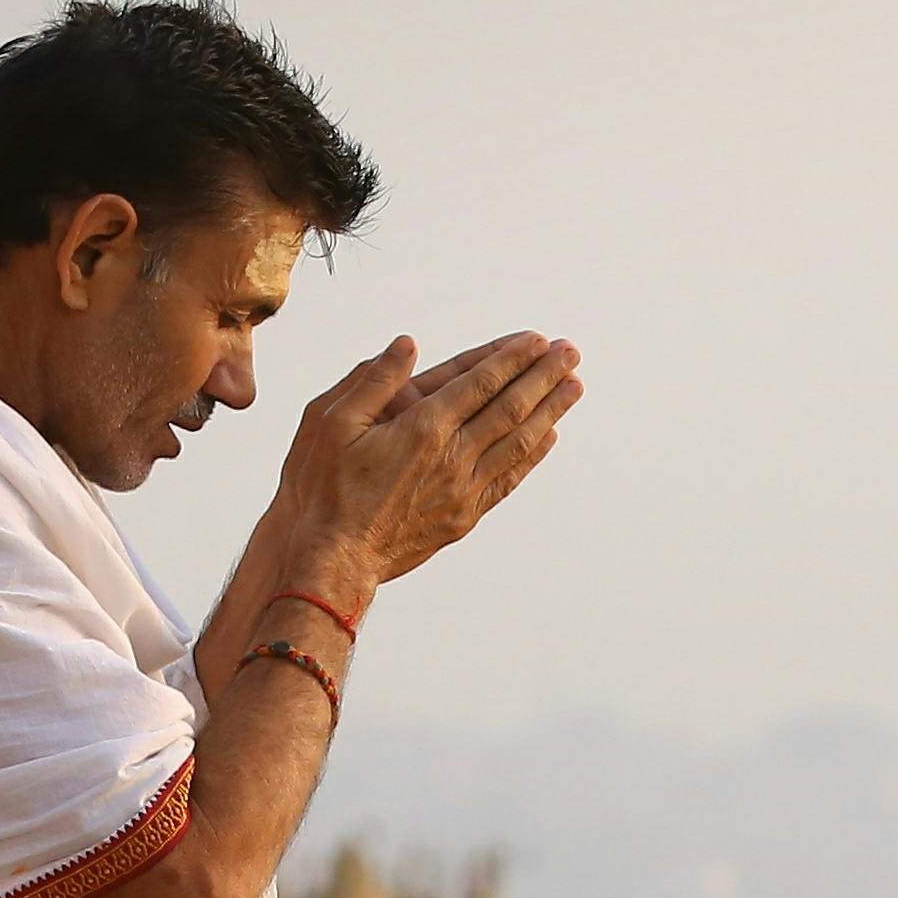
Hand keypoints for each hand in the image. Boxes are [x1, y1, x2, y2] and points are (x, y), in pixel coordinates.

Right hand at [286, 331, 583, 590]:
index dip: (513, 359)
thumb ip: (373, 380)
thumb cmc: (324, 486)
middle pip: (511, 408)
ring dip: (549, 412)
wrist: (334, 557)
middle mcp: (453, 458)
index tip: (538, 340)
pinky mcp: (465, 517)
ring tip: (574, 386)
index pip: (481, 383)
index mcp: (423, 428)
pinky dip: (531, 455)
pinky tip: (548, 438)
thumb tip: (408, 346)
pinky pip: (508, 479)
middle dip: (543, 377)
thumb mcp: (331, 421)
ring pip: (518, 443)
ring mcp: (464, 490)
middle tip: (571, 352)